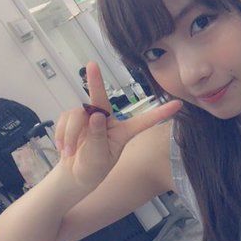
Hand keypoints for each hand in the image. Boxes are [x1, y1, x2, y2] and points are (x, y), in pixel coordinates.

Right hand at [54, 62, 181, 188]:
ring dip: (70, 134)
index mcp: (123, 133)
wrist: (74, 176)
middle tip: (92, 65)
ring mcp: (90, 119)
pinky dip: (62, 134)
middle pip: (101, 99)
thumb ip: (96, 139)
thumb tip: (95, 116)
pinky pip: (65, 119)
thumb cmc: (92, 169)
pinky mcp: (74, 119)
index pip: (144, 122)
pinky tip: (64, 148)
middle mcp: (107, 122)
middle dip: (95, 81)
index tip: (178, 104)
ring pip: (77, 114)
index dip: (160, 113)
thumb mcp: (98, 158)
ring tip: (69, 152)